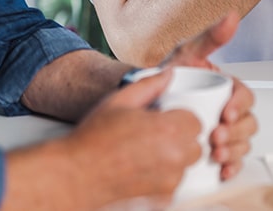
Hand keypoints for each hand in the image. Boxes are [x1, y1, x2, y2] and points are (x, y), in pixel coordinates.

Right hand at [62, 68, 201, 205]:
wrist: (77, 174)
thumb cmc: (94, 138)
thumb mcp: (119, 101)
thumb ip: (149, 85)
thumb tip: (168, 74)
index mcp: (168, 129)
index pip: (195, 122)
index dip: (179, 119)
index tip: (163, 120)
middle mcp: (174, 157)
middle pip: (194, 145)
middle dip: (180, 139)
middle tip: (154, 136)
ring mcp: (169, 181)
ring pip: (184, 165)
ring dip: (173, 159)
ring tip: (144, 153)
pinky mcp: (162, 198)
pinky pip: (173, 184)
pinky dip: (163, 177)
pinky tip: (141, 169)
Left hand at [161, 12, 257, 180]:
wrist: (137, 102)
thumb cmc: (164, 78)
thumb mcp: (185, 54)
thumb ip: (208, 38)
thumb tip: (231, 17)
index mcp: (225, 88)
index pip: (245, 96)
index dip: (240, 106)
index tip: (225, 113)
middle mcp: (225, 110)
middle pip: (247, 123)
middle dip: (236, 132)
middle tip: (216, 136)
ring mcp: (220, 131)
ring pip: (241, 143)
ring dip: (234, 151)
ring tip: (215, 153)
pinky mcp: (211, 150)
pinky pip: (230, 162)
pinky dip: (230, 167)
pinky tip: (222, 170)